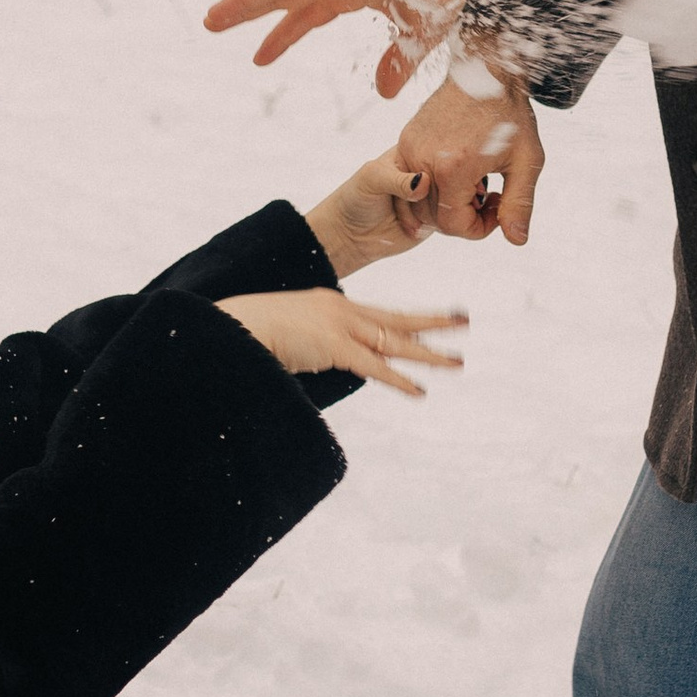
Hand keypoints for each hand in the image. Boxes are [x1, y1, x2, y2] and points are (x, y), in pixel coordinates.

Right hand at [217, 290, 468, 395]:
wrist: (230, 326)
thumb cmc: (249, 333)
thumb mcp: (289, 335)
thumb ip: (311, 347)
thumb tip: (317, 363)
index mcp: (332, 304)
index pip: (379, 314)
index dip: (408, 320)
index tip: (432, 322)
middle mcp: (342, 310)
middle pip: (398, 318)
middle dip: (434, 321)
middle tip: (465, 321)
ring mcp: (340, 326)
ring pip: (395, 341)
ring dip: (429, 354)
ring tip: (457, 362)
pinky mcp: (333, 346)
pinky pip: (375, 366)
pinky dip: (399, 381)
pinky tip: (420, 391)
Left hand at [306, 149, 438, 279]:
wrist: (351, 234)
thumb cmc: (356, 198)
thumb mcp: (373, 180)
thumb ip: (399, 179)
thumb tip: (425, 181)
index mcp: (411, 154)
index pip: (435, 153)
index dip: (434, 166)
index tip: (418, 182)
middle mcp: (425, 174)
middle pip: (446, 178)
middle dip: (428, 195)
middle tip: (402, 204)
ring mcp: (431, 197)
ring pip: (447, 201)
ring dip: (427, 213)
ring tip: (400, 218)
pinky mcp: (434, 219)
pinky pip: (445, 221)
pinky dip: (430, 225)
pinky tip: (411, 228)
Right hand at [397, 64, 544, 244]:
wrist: (486, 69)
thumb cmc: (510, 116)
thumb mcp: (527, 161)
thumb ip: (519, 204)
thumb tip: (516, 241)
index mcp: (452, 168)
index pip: (453, 226)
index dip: (478, 229)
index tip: (497, 207)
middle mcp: (423, 159)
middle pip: (433, 217)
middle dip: (463, 217)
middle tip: (490, 195)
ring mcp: (409, 148)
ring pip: (419, 201)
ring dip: (447, 203)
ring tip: (476, 184)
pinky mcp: (405, 139)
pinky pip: (412, 179)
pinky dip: (433, 186)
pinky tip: (460, 172)